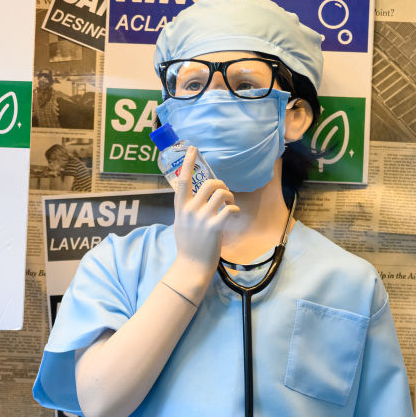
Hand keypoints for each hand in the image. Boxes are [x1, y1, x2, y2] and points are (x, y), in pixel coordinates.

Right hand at [172, 147, 239, 280]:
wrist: (191, 266)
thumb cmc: (188, 245)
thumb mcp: (181, 223)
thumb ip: (187, 209)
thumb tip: (196, 197)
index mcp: (180, 208)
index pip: (183, 180)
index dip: (189, 163)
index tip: (193, 149)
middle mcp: (190, 210)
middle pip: (209, 184)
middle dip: (221, 185)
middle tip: (225, 194)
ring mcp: (202, 219)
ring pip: (221, 194)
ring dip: (229, 197)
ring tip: (229, 205)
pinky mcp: (214, 228)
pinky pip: (229, 210)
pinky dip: (234, 210)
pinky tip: (233, 215)